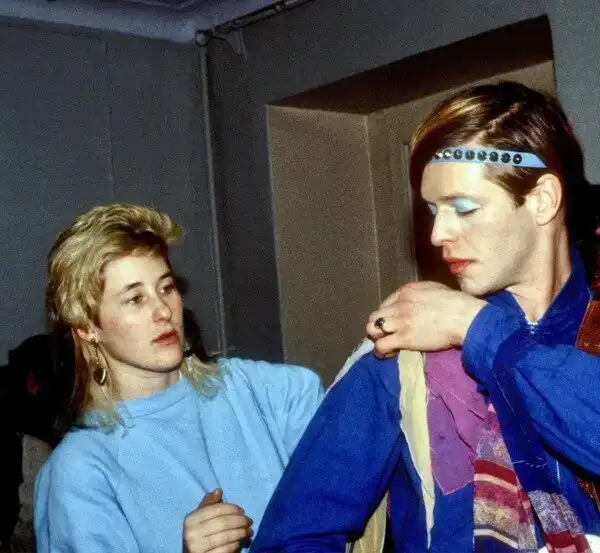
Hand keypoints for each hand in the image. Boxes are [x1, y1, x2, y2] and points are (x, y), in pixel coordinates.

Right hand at [183, 489, 252, 552]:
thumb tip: (218, 490)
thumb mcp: (201, 518)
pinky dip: (237, 544)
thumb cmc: (199, 534)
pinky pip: (226, 550)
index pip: (216, 509)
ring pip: (226, 537)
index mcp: (190, 520)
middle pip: (223, 523)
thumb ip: (209, 505)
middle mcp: (191, 534)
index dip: (232, 508)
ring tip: (249, 531)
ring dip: (242, 533)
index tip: (242, 510)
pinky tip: (242, 541)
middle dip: (240, 521)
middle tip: (250, 521)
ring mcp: (197, 548)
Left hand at [366, 281, 485, 356]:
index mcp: (405, 292)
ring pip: (372, 330)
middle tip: (386, 335)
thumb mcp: (434, 289)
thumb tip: (417, 301)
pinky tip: (386, 354)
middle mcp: (398, 305)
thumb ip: (420, 293)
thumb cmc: (456, 303)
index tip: (393, 322)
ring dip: (376, 338)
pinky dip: (380, 351)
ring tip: (384, 345)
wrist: (463, 316)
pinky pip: (381, 345)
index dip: (387, 315)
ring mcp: (400, 321)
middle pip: (375, 316)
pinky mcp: (403, 338)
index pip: (385, 304)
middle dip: (378, 326)